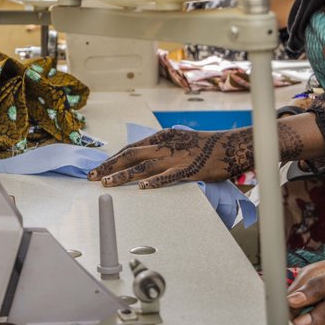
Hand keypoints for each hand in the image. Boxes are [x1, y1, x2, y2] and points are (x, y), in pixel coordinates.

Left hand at [86, 127, 252, 188]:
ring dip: (123, 175)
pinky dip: (154, 181)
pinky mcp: (189, 169)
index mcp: (161, 137)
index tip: (99, 167)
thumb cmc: (205, 146)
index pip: (131, 149)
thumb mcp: (177, 140)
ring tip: (107, 183)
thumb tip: (141, 158)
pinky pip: (169, 176)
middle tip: (92, 176)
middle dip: (109, 166)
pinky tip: (141, 187)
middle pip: (131, 156)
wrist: (231, 145)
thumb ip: (160, 148)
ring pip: (144, 166)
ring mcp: (176, 157)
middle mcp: (165, 145)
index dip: (113, 158)